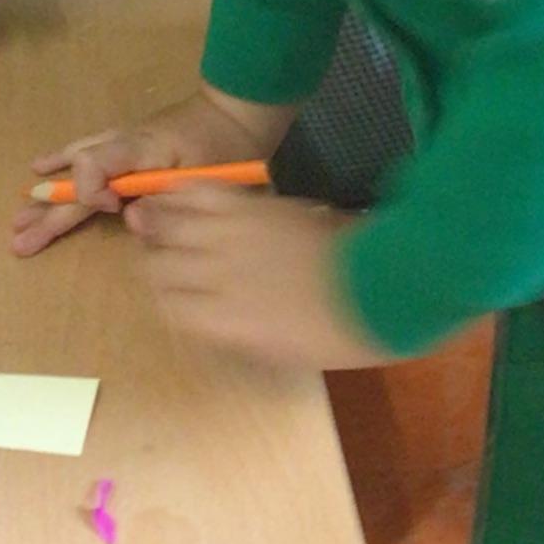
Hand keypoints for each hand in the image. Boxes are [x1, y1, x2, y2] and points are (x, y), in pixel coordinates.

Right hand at [11, 87, 289, 255]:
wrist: (237, 112)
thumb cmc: (227, 146)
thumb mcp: (208, 179)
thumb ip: (168, 199)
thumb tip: (128, 217)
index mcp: (140, 149)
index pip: (93, 164)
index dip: (89, 190)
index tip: (111, 209)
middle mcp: (121, 144)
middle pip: (76, 179)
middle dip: (47, 213)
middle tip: (19, 241)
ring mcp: (120, 142)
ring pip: (74, 166)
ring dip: (46, 194)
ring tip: (19, 217)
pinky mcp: (126, 145)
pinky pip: (85, 151)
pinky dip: (61, 160)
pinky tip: (37, 167)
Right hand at [126, 184, 385, 369]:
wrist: (382, 286)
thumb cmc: (341, 332)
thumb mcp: (288, 351)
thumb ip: (245, 336)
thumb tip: (222, 326)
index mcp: (221, 320)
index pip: (167, 306)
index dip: (168, 298)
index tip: (175, 296)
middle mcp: (213, 276)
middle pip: (160, 265)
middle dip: (161, 263)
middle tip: (167, 260)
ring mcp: (229, 236)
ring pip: (171, 225)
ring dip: (162, 225)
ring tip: (160, 223)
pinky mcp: (250, 206)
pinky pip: (201, 193)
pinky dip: (185, 193)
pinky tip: (180, 194)